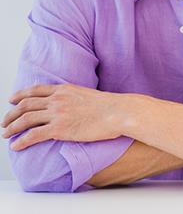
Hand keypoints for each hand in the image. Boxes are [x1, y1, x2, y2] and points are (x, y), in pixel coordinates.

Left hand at [2, 84, 126, 150]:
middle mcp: (57, 100)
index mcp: (64, 89)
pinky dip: (21, 141)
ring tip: (6, 133)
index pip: (35, 90)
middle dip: (11, 114)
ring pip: (25, 119)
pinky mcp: (59, 129)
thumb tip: (71, 104)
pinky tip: (16, 146)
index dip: (20, 95)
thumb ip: (74, 97)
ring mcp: (57, 114)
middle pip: (25, 105)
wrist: (118, 112)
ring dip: (12, 127)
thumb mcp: (88, 94)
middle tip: (5, 122)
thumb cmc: (109, 106)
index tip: (12, 100)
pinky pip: (33, 135)